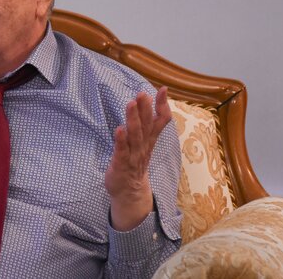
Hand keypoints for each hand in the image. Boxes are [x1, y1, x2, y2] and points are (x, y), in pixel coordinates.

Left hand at [104, 87, 171, 230]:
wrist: (130, 193)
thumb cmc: (134, 162)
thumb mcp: (145, 143)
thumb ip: (148, 124)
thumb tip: (150, 103)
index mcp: (149, 140)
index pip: (159, 121)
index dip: (162, 106)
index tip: (163, 89)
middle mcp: (143, 146)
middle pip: (146, 126)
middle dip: (145, 109)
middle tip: (142, 93)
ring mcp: (133, 156)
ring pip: (134, 136)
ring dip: (133, 120)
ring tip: (131, 104)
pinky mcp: (121, 164)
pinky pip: (122, 151)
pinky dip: (120, 140)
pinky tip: (119, 129)